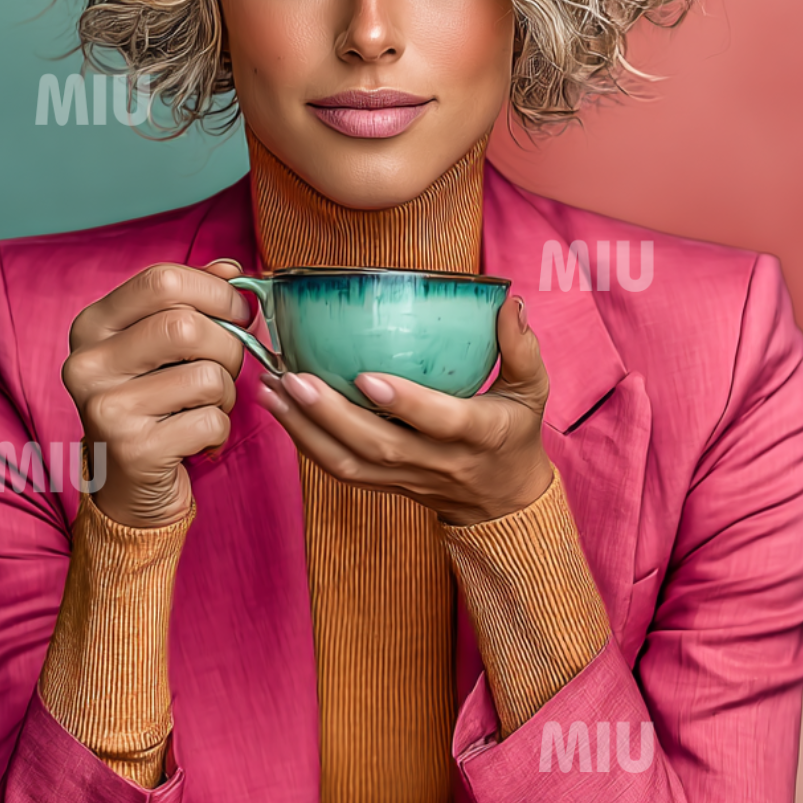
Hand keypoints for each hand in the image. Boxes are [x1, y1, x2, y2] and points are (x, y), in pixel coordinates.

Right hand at [62, 259, 251, 527]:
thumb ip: (190, 302)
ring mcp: (105, 409)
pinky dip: (220, 430)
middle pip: (187, 327)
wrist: (128, 486)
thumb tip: (231, 268)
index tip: (237, 311)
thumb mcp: (160, 347)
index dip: (215, 291)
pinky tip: (197, 437)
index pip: (161, 280)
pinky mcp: (133, 450)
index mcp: (92, 326)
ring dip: (226, 393)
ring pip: (207, 376)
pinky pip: (210, 421)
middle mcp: (87, 364)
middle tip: (228, 367)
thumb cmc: (152, 404)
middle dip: (229, 346)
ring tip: (207, 406)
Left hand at [256, 293, 553, 525]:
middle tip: (291, 377)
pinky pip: (340, 470)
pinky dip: (305, 442)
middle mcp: (437, 461)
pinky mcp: (384, 485)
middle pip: (377, 446)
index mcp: (478, 434)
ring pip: (348, 464)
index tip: (365, 376)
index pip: (439, 422)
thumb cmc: (515, 434)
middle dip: (330, 414)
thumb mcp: (532, 391)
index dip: (404, 402)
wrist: (503, 501)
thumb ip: (521, 347)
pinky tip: (280, 409)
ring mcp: (406, 477)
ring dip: (303, 430)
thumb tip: (508, 301)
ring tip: (269, 391)